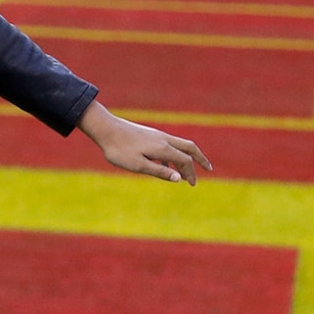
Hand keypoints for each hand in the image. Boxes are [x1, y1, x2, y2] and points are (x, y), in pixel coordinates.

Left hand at [78, 103, 211, 184]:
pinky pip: (168, 144)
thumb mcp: (138, 165)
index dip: (191, 173)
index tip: (192, 184)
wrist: (104, 128)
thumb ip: (159, 171)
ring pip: (179, 144)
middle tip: (208, 168)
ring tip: (185, 171)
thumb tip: (179, 179)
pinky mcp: (149, 134)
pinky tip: (165, 164)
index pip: (185, 161)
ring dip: (186, 157)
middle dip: (200, 158)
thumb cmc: (119, 149)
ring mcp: (156, 135)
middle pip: (189, 147)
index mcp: (163, 148)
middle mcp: (163, 139)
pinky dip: (173, 154)